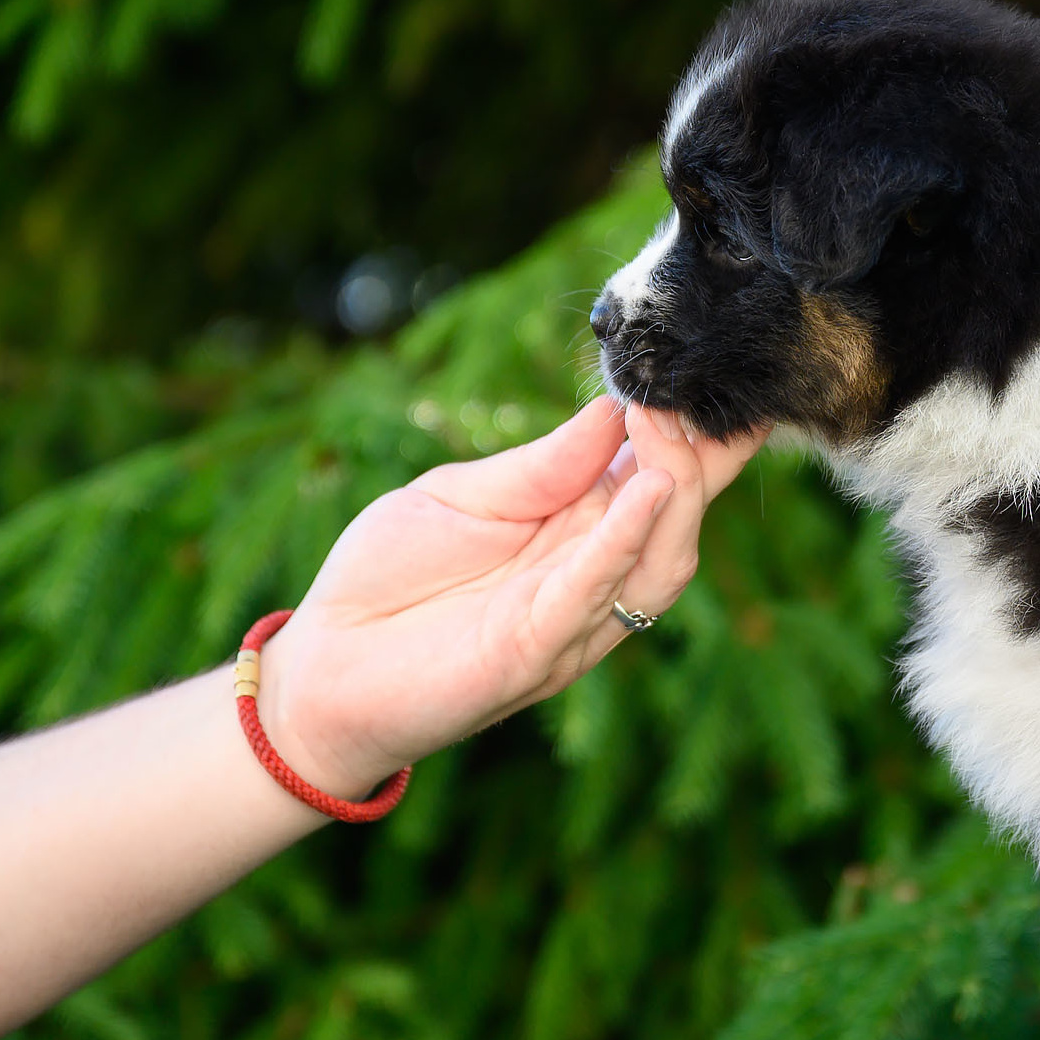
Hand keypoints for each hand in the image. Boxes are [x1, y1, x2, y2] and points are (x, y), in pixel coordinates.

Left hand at [253, 398, 767, 798]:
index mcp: (580, 532)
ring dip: (677, 494)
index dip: (699, 433)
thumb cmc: (388, 580)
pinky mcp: (535, 654)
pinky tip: (649, 488)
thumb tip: (615, 406)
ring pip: (659, 563)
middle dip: (699, 455)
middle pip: (678, 518)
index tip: (717, 370)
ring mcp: (571, 621)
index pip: (662, 478)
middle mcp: (592, 577)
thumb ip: (540, 466)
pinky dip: (626, 539)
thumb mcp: (460, 497)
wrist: (323, 669)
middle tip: (694, 390)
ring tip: (669, 429)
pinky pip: (593, 593)